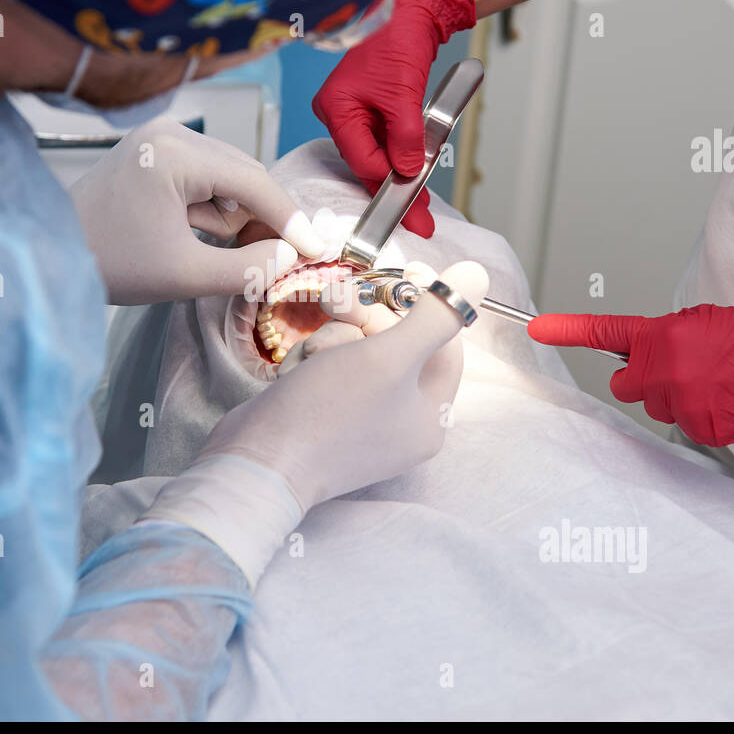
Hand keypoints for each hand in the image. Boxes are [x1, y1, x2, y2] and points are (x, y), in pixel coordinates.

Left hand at [70, 117, 324, 304]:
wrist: (49, 250)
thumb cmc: (110, 262)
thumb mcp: (184, 275)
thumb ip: (246, 269)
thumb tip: (291, 258)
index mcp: (173, 154)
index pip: (254, 184)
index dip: (290, 220)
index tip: (318, 250)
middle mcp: (171, 131)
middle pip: (246, 174)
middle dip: (260, 218)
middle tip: (269, 259)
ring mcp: (162, 134)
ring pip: (231, 175)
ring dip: (233, 213)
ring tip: (200, 243)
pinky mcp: (156, 146)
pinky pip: (208, 174)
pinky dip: (213, 205)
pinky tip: (192, 228)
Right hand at [141, 262, 489, 583]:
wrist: (255, 462)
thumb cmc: (327, 413)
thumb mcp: (389, 356)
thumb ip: (435, 315)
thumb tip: (477, 275)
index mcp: (429, 418)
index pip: (445, 345)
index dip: (426, 305)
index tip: (405, 270)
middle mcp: (400, 424)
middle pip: (397, 345)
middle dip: (363, 320)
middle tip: (335, 301)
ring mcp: (360, 423)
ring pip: (356, 352)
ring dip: (330, 341)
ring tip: (310, 358)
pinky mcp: (322, 419)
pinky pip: (328, 372)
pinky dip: (311, 364)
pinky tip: (295, 376)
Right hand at [311, 0, 475, 238]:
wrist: (413, 7)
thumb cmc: (398, 38)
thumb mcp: (404, 95)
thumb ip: (407, 138)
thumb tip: (408, 172)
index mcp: (336, 108)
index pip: (361, 159)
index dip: (388, 184)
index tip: (411, 207)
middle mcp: (340, 112)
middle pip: (367, 162)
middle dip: (395, 188)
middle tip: (419, 218)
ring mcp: (354, 110)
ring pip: (378, 154)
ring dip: (401, 173)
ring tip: (423, 200)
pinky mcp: (372, 107)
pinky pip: (385, 139)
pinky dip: (403, 154)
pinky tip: (419, 171)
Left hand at [528, 304, 733, 446]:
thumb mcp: (703, 321)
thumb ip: (663, 336)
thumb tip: (642, 351)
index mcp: (662, 337)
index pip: (604, 333)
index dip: (566, 330)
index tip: (536, 327)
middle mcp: (665, 371)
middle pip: (625, 385)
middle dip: (644, 380)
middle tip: (679, 370)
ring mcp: (681, 403)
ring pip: (656, 407)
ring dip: (675, 398)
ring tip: (715, 383)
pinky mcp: (700, 428)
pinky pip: (683, 425)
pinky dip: (700, 417)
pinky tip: (725, 401)